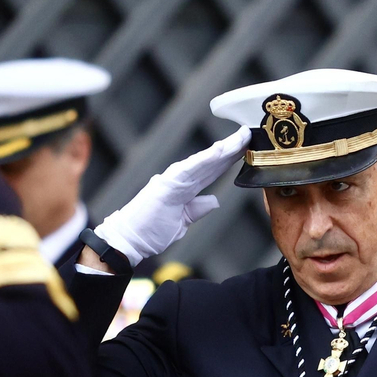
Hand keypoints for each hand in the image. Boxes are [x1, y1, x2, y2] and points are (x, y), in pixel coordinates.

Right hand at [94, 128, 250, 263]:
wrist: (128, 241)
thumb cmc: (150, 232)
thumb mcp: (182, 222)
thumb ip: (197, 209)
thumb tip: (214, 201)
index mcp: (184, 188)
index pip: (211, 171)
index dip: (229, 160)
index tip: (246, 149)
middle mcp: (178, 180)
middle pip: (211, 163)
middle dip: (231, 149)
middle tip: (248, 134)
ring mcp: (171, 181)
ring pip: (202, 162)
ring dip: (222, 150)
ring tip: (239, 138)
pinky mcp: (166, 186)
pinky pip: (189, 170)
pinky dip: (204, 160)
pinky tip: (219, 151)